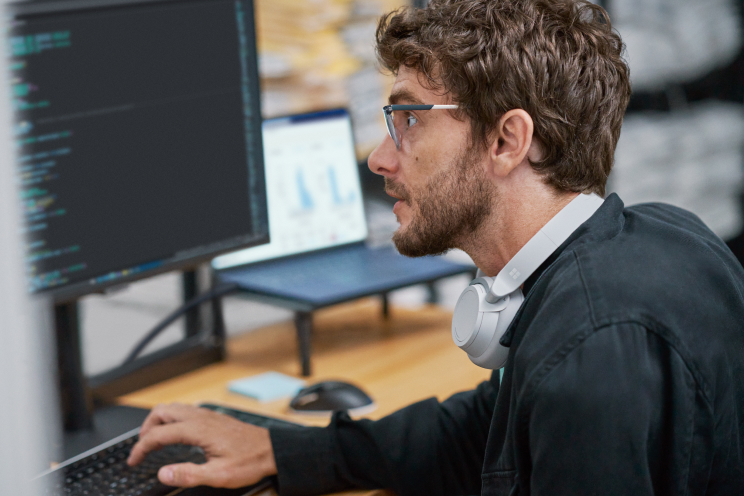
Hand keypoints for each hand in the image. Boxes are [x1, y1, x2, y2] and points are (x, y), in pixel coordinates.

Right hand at [127, 403, 277, 487]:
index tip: (133, 461)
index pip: (159, 434)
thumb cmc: (250, 461)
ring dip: (158, 421)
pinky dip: (171, 419)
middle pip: (162, 412)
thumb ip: (189, 474)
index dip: (141, 448)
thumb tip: (163, 473)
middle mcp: (201, 417)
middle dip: (146, 428)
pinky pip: (185, 410)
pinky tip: (174, 433)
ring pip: (174, 408)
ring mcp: (208, 415)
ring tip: (152, 441)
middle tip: (141, 448)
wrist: (272, 450)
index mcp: (199, 430)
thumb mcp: (219, 475)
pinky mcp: (214, 417)